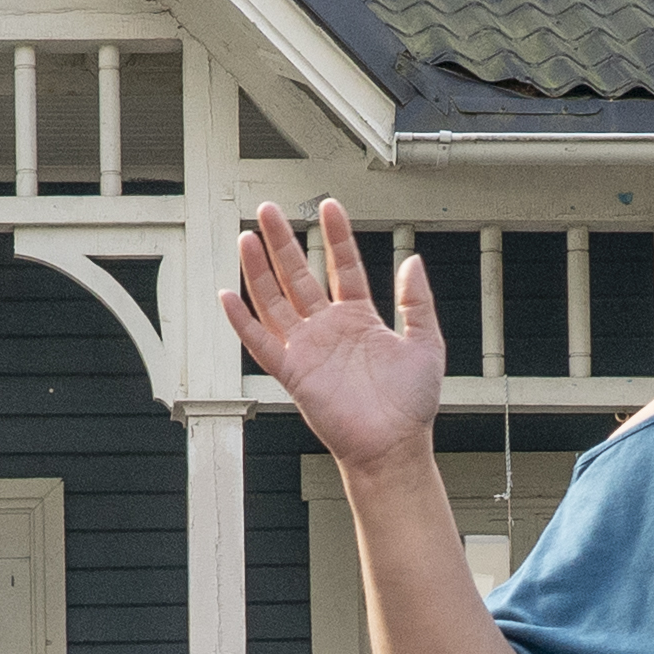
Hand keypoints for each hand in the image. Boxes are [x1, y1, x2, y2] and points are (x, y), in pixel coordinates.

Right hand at [225, 195, 451, 466]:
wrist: (394, 446)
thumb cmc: (411, 404)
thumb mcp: (426, 343)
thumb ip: (417, 301)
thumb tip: (412, 261)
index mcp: (360, 319)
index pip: (344, 266)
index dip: (336, 236)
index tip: (328, 207)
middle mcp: (329, 329)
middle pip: (299, 275)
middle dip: (283, 241)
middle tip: (268, 210)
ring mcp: (308, 349)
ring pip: (275, 300)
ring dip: (260, 270)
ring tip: (248, 237)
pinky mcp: (293, 373)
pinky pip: (261, 342)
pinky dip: (242, 321)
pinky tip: (228, 295)